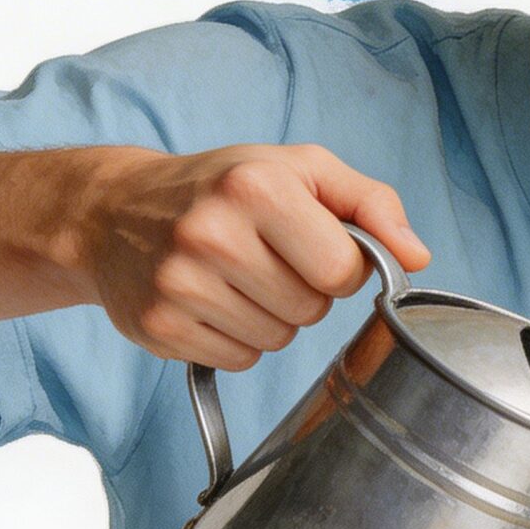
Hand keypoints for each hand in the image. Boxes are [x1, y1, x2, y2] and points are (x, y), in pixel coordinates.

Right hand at [78, 142, 431, 369]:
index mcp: (256, 187)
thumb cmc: (222, 187)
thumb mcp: (300, 169)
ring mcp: (178, 284)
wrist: (112, 210)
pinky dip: (236, 339)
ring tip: (237, 278)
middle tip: (266, 260)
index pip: (343, 269)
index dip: (340, 266)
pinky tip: (211, 302)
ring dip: (271, 318)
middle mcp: (211, 235)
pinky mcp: (158, 325)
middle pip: (311, 310)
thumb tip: (417, 256)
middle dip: (303, 292)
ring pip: (278, 340)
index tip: (312, 246)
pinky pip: (240, 360)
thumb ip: (371, 204)